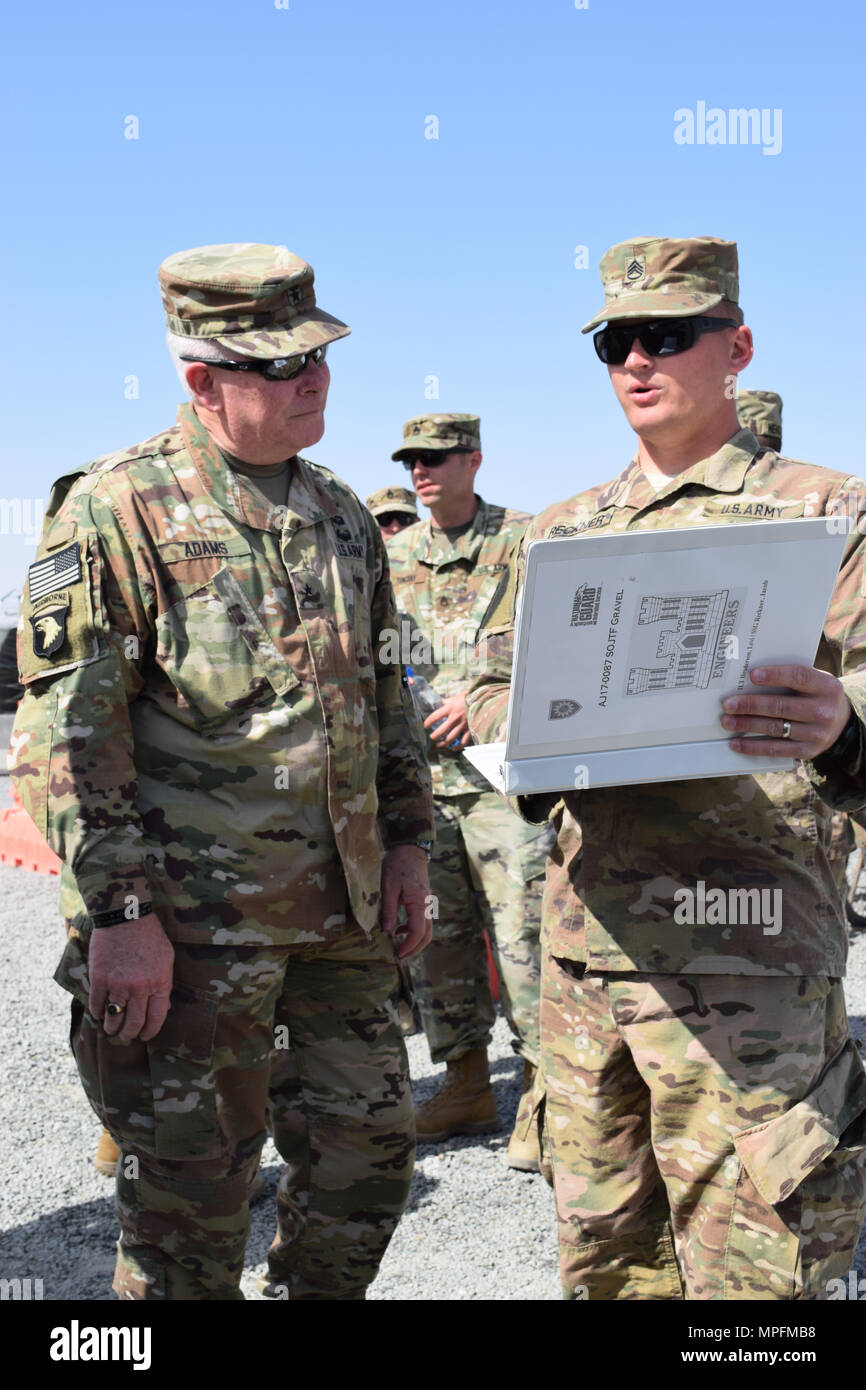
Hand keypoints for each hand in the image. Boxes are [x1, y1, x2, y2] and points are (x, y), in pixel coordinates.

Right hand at [88, 912, 174, 1041]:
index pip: (156, 1018)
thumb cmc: (149, 936)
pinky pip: (97, 1005)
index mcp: (160, 982)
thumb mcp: (167, 959)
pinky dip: (98, 1013)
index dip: (150, 1031)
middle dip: (130, 1034)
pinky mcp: (100, 978)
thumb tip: (164, 1008)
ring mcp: (118, 984)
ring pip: (114, 1018)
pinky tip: (100, 1014)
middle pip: (134, 1023)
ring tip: (111, 1029)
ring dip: (112, 1028)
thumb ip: (164, 985)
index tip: (145, 1036)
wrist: (125, 916)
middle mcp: (140, 987)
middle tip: (126, 1036)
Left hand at [380, 845, 432, 959]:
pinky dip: (413, 930)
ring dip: (414, 941)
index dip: (408, 945)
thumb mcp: (388, 886)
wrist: (410, 849)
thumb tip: (388, 930)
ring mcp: (427, 903)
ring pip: (426, 929)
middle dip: (414, 949)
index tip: (397, 954)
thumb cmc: (398, 864)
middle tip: (400, 957)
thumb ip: (389, 909)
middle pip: (427, 935)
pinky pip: (422, 920)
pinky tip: (399, 929)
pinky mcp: (423, 901)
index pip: (418, 931)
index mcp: (419, 902)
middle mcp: (427, 905)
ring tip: (399, 947)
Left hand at [424, 694, 470, 747]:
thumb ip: (447, 702)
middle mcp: (455, 718)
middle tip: (432, 737)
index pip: (434, 717)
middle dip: (434, 736)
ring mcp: (463, 725)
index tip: (426, 725)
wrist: (483, 699)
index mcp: (450, 708)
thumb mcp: (456, 697)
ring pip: (450, 739)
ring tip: (439, 744)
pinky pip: (463, 741)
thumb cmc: (469, 697)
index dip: (428, 722)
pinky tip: (454, 748)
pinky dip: (458, 746)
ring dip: (443, 743)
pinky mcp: (470, 729)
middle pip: (441, 731)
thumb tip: (439, 704)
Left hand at [720, 665, 852, 759]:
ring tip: (727, 721)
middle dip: (751, 705)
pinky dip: (753, 747)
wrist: (841, 722)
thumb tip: (750, 678)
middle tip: (728, 704)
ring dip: (747, 725)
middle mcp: (824, 711)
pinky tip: (736, 743)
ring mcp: (817, 733)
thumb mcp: (814, 681)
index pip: (799, 677)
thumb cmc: (816, 695)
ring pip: (776, 728)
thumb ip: (791, 678)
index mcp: (826, 687)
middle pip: (781, 706)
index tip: (752, 675)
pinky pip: (776, 750)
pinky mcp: (808, 751)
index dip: (775, 675)